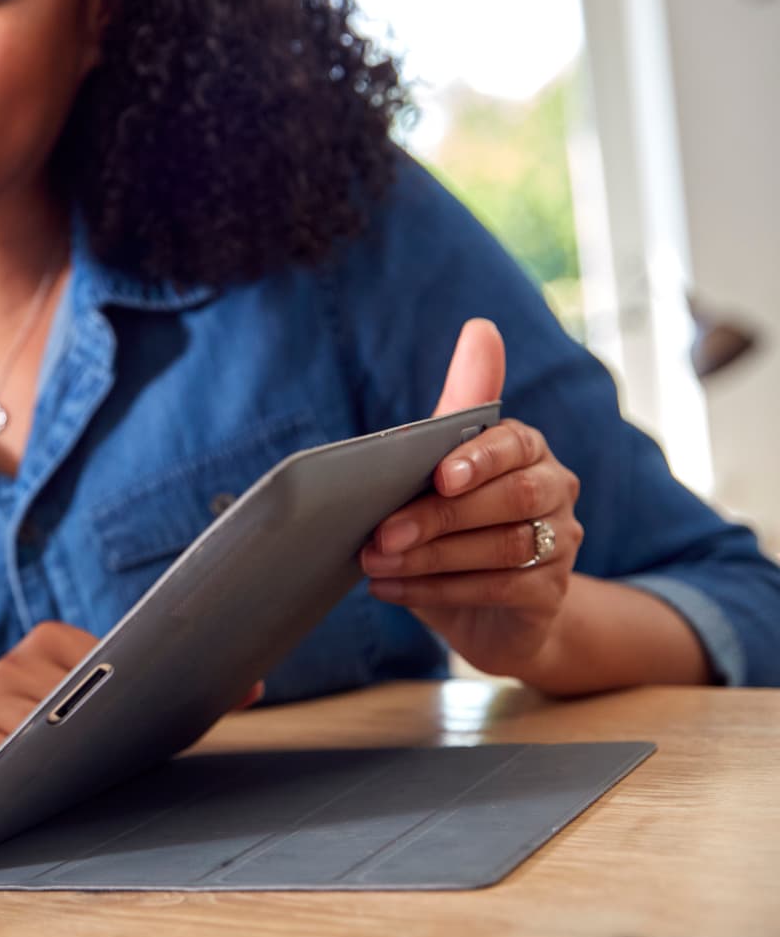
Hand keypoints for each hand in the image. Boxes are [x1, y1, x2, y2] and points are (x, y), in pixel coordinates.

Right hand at [0, 623, 265, 791]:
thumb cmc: (56, 746)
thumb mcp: (108, 714)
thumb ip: (170, 695)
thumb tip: (254, 685)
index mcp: (45, 644)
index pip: (84, 650)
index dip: (115, 672)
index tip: (142, 693)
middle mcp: (5, 667)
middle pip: (56, 691)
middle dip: (90, 720)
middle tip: (119, 741)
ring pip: (23, 724)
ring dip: (52, 751)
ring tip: (77, 767)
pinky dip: (12, 771)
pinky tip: (33, 783)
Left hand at [362, 318, 584, 675]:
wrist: (494, 609)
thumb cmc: (458, 520)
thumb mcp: (446, 467)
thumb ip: (457, 409)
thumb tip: (482, 328)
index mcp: (527, 451)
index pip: (517, 444)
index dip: (480, 459)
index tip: (440, 476)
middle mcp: (556, 492)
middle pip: (512, 500)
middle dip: (440, 518)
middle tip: (380, 535)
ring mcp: (562, 545)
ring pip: (504, 549)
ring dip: (429, 559)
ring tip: (374, 563)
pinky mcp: (550, 595)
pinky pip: (499, 591)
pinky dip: (436, 592)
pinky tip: (390, 590)